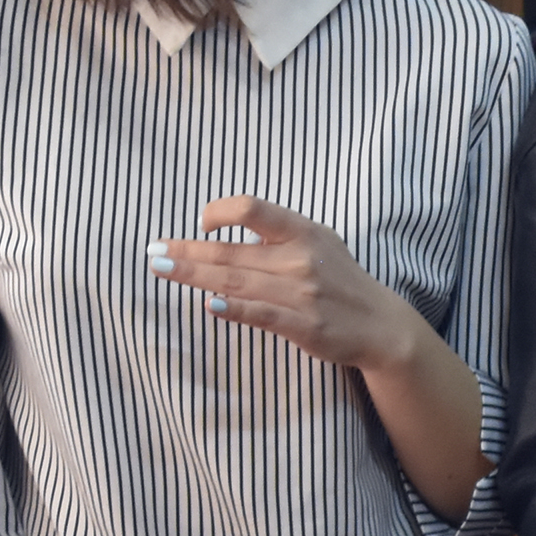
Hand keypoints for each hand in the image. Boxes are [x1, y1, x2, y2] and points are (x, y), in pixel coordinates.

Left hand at [151, 196, 428, 372]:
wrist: (381, 325)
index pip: (253, 209)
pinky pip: (261, 314)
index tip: (200, 223)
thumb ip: (279, 234)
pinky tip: (208, 304)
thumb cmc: (341, 281)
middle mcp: (301, 258)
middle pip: (232, 251)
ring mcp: (303, 293)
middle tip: (153, 252)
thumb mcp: (320, 242)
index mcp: (303, 231)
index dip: (220, 211)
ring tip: (163, 271)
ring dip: (195, 276)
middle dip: (187, 251)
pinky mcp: (304, 326)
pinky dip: (234, 308)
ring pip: (237, 282)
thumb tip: (230, 229)